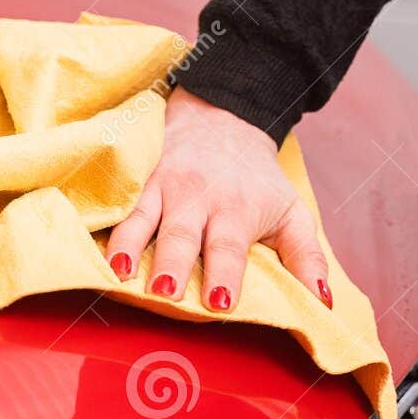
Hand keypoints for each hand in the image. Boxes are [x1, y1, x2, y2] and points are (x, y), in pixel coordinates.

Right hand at [106, 87, 331, 312]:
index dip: (224, 273)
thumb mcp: (292, 213)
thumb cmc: (257, 179)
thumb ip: (307, 259)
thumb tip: (322, 303)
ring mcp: (163, 187)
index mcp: (236, 211)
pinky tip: (95, 248)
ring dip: (130, 245)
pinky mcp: (139, 180)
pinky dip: (107, 225)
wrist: (223, 116)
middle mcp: (197, 198)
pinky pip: (119, 204)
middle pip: (182, 235)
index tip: (221, 301)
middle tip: (166, 292)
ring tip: (120, 271)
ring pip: (142, 217)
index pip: (229, 247)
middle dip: (174, 263)